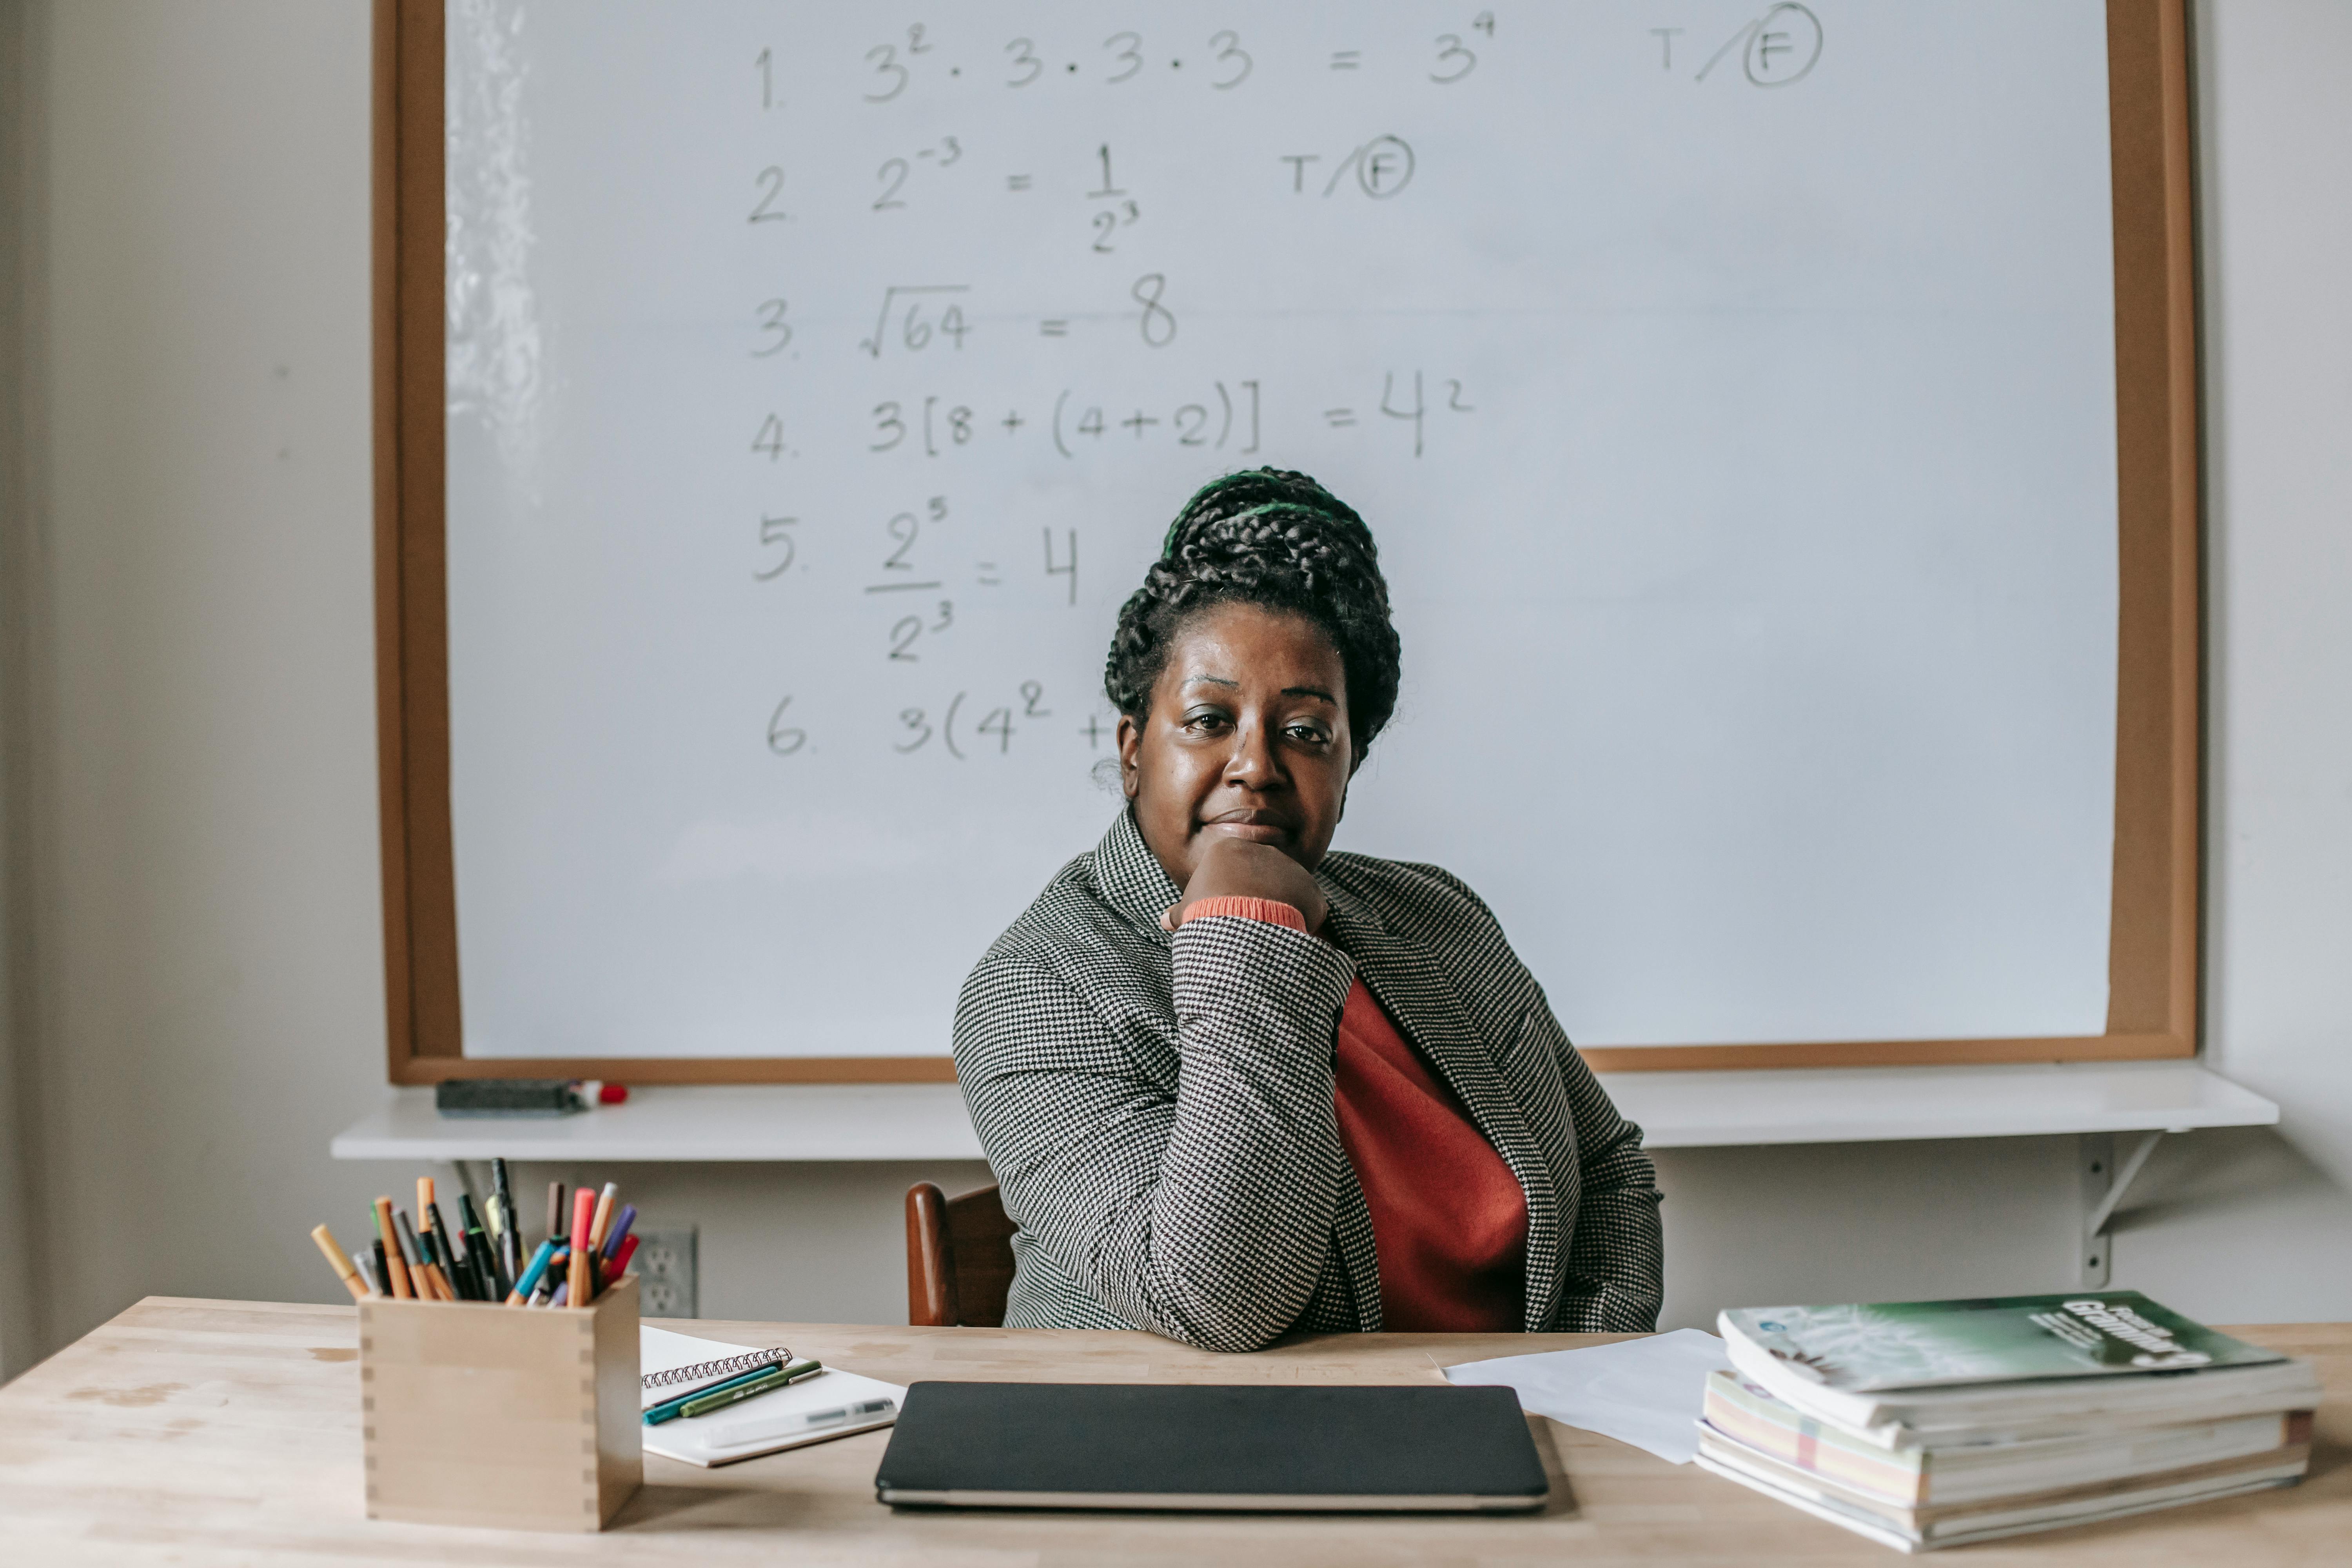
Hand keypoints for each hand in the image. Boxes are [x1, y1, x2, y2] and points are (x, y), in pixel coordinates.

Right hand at [1160, 837, 1327, 934]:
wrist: (1239, 922)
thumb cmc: (1206, 913)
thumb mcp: (1187, 912)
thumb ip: (1179, 913)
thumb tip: (1164, 920)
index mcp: (1230, 849)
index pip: (1234, 868)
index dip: (1231, 892)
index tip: (1226, 912)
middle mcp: (1264, 851)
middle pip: (1262, 875)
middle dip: (1258, 897)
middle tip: (1248, 923)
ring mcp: (1291, 868)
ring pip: (1288, 889)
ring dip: (1282, 908)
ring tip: (1267, 932)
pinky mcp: (1311, 889)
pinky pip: (1309, 907)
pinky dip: (1302, 921)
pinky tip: (1287, 935)